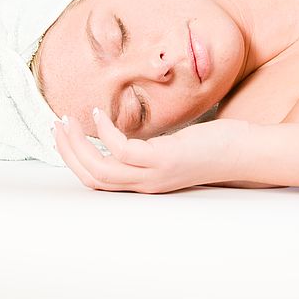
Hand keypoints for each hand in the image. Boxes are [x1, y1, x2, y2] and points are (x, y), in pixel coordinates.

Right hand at [52, 108, 251, 192]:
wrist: (244, 154)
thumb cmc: (213, 147)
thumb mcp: (173, 149)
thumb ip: (152, 147)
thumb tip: (134, 131)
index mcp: (145, 182)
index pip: (98, 181)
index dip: (74, 161)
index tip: (63, 137)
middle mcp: (146, 184)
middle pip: (92, 178)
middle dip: (67, 153)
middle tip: (55, 126)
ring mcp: (154, 174)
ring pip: (100, 169)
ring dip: (77, 145)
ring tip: (67, 120)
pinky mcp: (164, 160)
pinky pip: (122, 150)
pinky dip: (104, 132)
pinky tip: (99, 114)